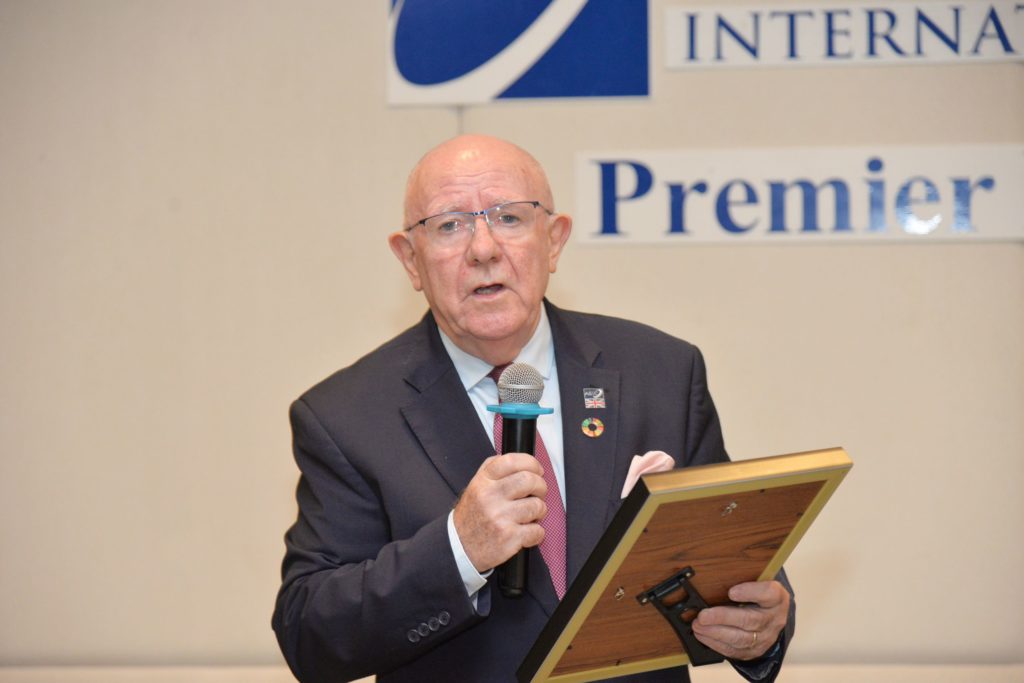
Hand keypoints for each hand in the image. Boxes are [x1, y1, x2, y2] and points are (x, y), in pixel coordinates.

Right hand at [452, 453, 547, 572]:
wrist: (459, 548)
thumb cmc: (472, 517)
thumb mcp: (475, 487)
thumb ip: (492, 470)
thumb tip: (518, 460)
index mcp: (483, 482)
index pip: (512, 461)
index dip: (531, 463)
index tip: (537, 470)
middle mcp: (490, 497)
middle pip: (530, 480)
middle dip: (541, 487)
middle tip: (538, 494)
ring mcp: (500, 517)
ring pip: (538, 506)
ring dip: (539, 512)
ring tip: (529, 516)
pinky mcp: (509, 537)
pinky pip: (537, 530)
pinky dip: (537, 533)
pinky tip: (527, 533)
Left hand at [691, 580, 789, 659]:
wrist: (771, 617)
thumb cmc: (759, 596)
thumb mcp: (759, 582)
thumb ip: (741, 578)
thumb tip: (714, 578)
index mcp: (776, 598)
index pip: (769, 593)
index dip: (750, 592)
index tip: (731, 592)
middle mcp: (774, 619)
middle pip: (750, 620)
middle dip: (722, 618)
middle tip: (703, 616)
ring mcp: (765, 638)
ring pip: (741, 639)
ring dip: (715, 633)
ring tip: (698, 625)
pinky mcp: (754, 651)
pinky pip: (734, 650)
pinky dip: (715, 643)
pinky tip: (702, 635)